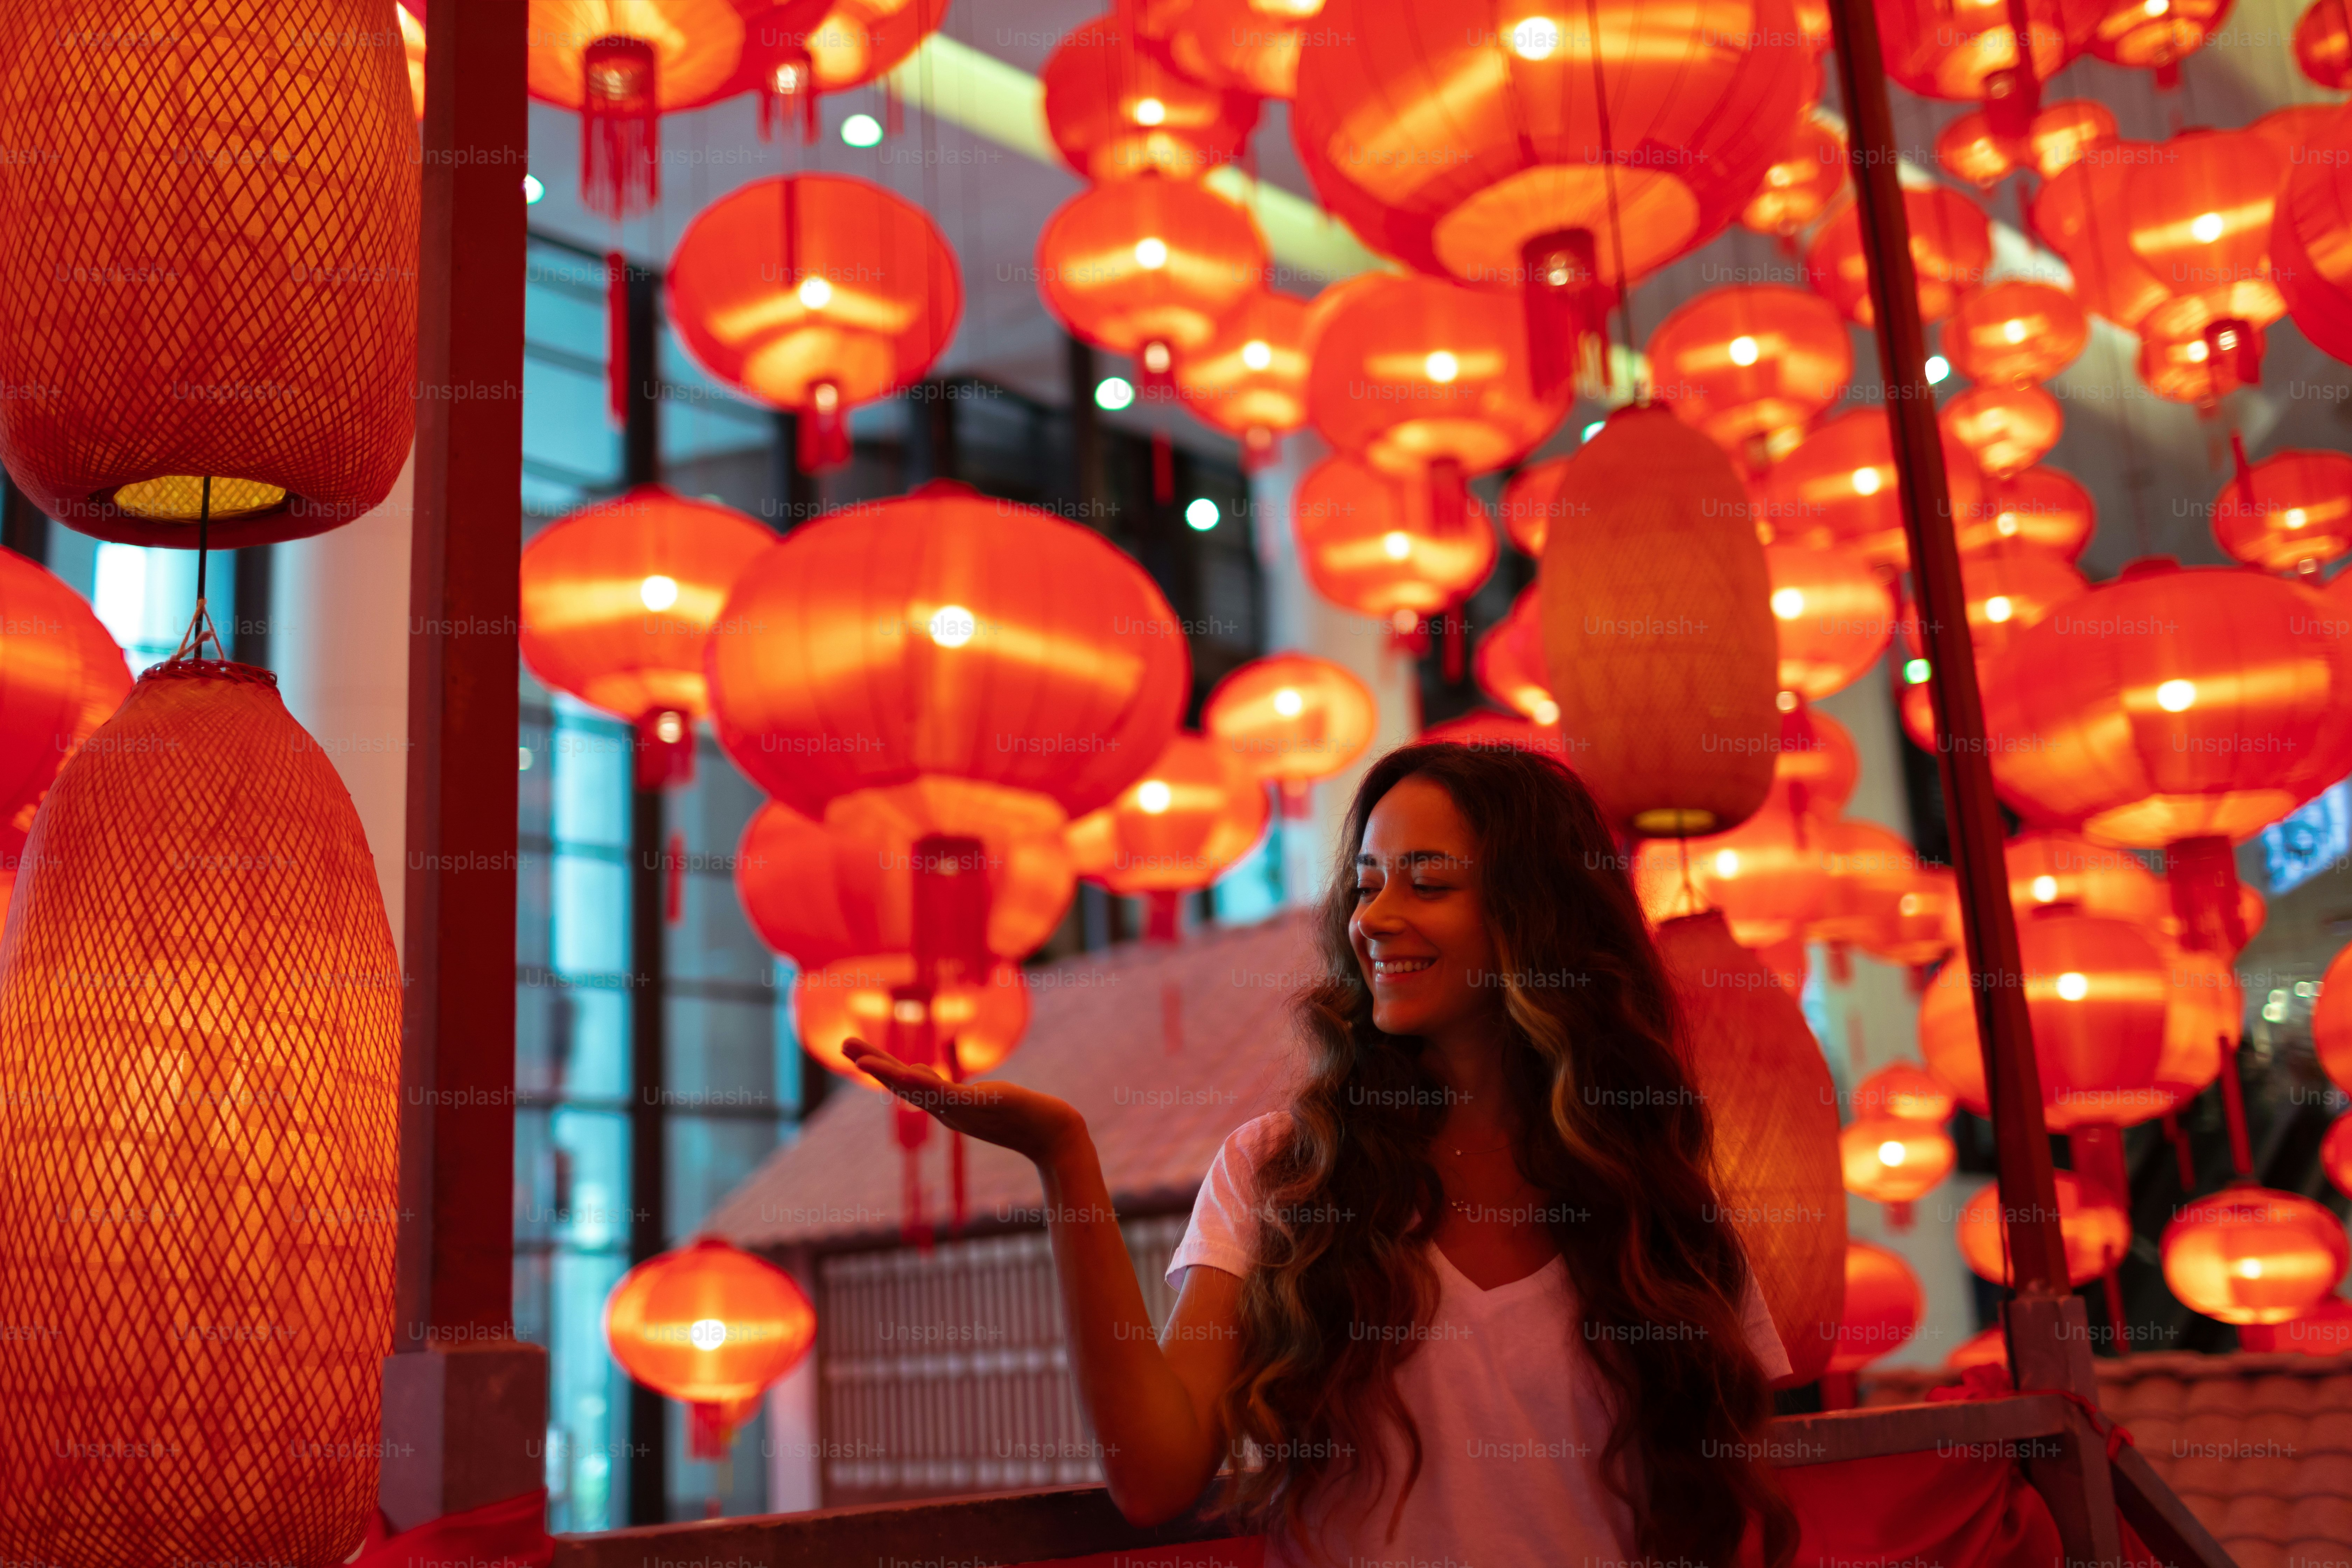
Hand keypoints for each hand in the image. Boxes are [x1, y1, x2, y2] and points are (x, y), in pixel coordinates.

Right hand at [843, 1039, 1087, 1167]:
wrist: (1054, 1135)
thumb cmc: (1021, 1115)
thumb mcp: (977, 1097)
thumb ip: (946, 1088)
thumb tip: (915, 1069)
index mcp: (945, 1106)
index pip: (905, 1083)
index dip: (880, 1067)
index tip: (855, 1052)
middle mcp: (948, 1110)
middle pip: (902, 1085)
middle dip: (873, 1064)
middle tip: (843, 1044)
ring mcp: (963, 1110)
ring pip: (919, 1090)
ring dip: (890, 1074)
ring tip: (862, 1060)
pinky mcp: (983, 1106)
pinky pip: (949, 1095)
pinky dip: (927, 1085)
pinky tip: (908, 1073)